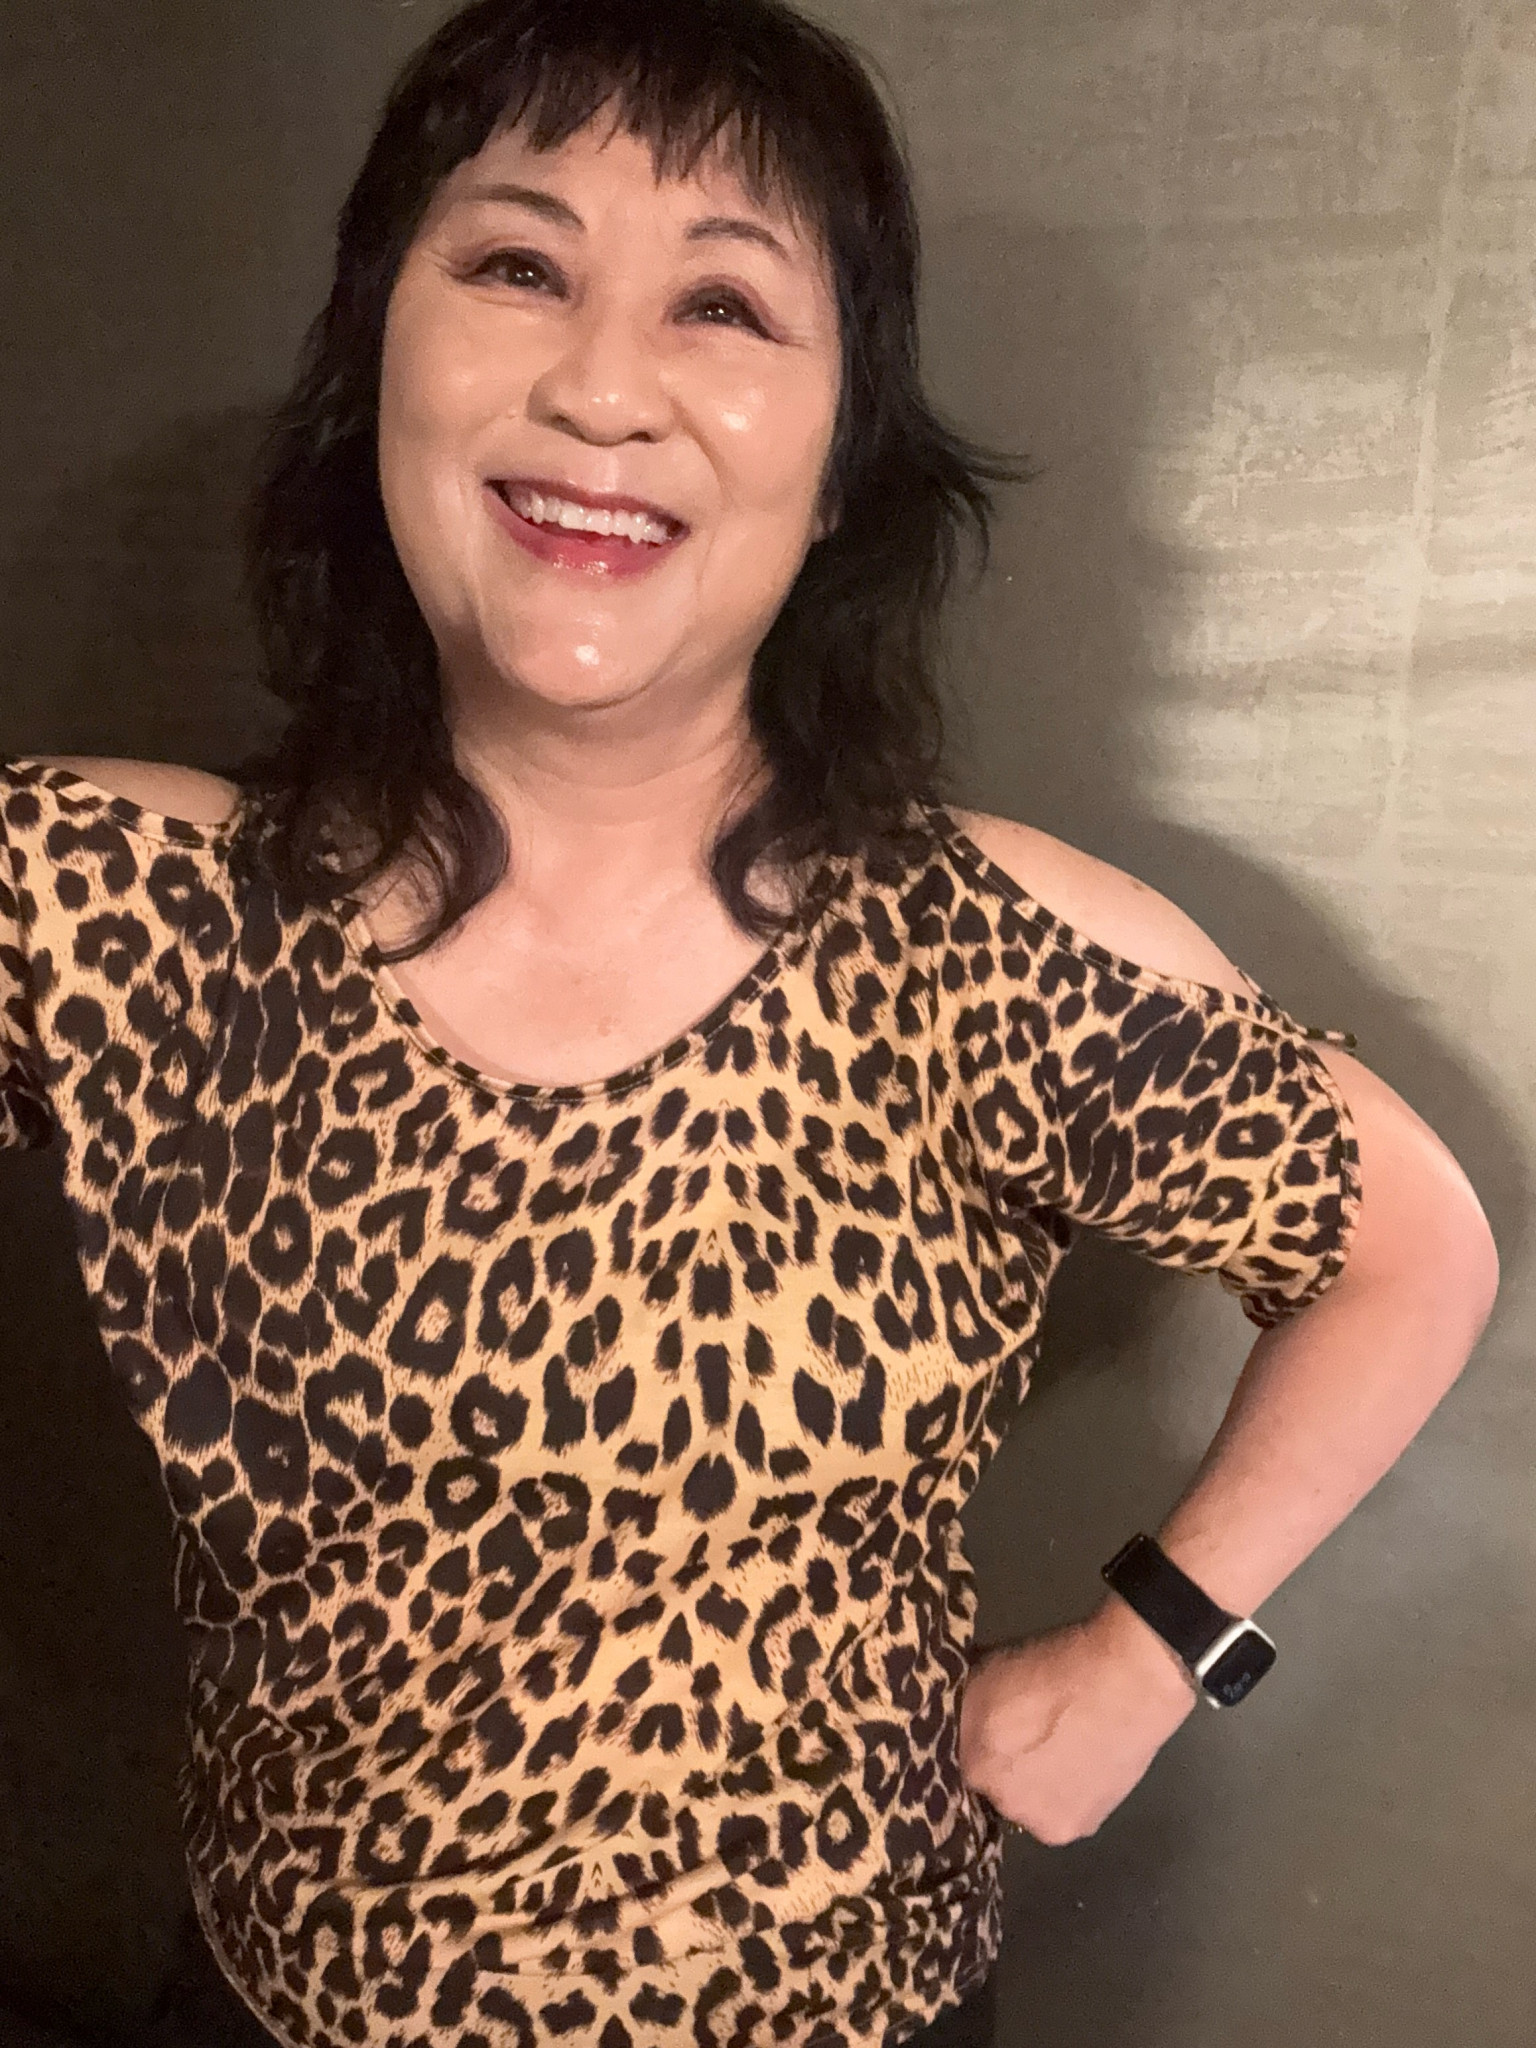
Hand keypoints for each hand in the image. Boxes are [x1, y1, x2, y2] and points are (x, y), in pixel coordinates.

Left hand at [958, 1598, 1198, 1845]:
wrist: (1127, 1680)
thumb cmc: (1054, 1663)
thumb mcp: (988, 1668)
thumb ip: (965, 1706)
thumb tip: (957, 1716)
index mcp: (974, 1762)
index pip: (960, 1761)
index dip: (977, 1744)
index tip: (993, 1730)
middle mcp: (1002, 1803)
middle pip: (994, 1788)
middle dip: (1005, 1766)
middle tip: (1031, 1737)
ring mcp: (1042, 1821)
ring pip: (1028, 1804)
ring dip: (1036, 1785)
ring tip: (1061, 1748)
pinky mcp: (1079, 1828)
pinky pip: (1062, 1812)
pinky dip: (1068, 1793)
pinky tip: (1082, 1761)